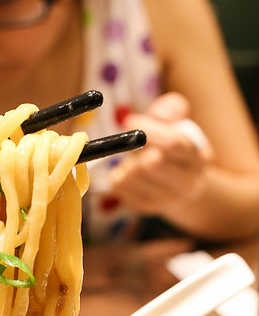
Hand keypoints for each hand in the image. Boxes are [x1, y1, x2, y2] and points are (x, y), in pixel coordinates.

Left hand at [110, 93, 213, 216]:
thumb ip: (173, 109)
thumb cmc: (176, 148)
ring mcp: (167, 199)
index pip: (173, 144)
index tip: (129, 122)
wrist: (182, 187)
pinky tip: (129, 173)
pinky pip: (120, 187)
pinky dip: (118, 174)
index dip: (148, 131)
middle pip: (151, 164)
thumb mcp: (180, 124)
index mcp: (198, 157)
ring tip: (135, 159)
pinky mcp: (146, 207)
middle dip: (137, 150)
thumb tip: (159, 115)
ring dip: (126, 162)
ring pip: (132, 176)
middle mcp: (187, 183)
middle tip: (136, 145)